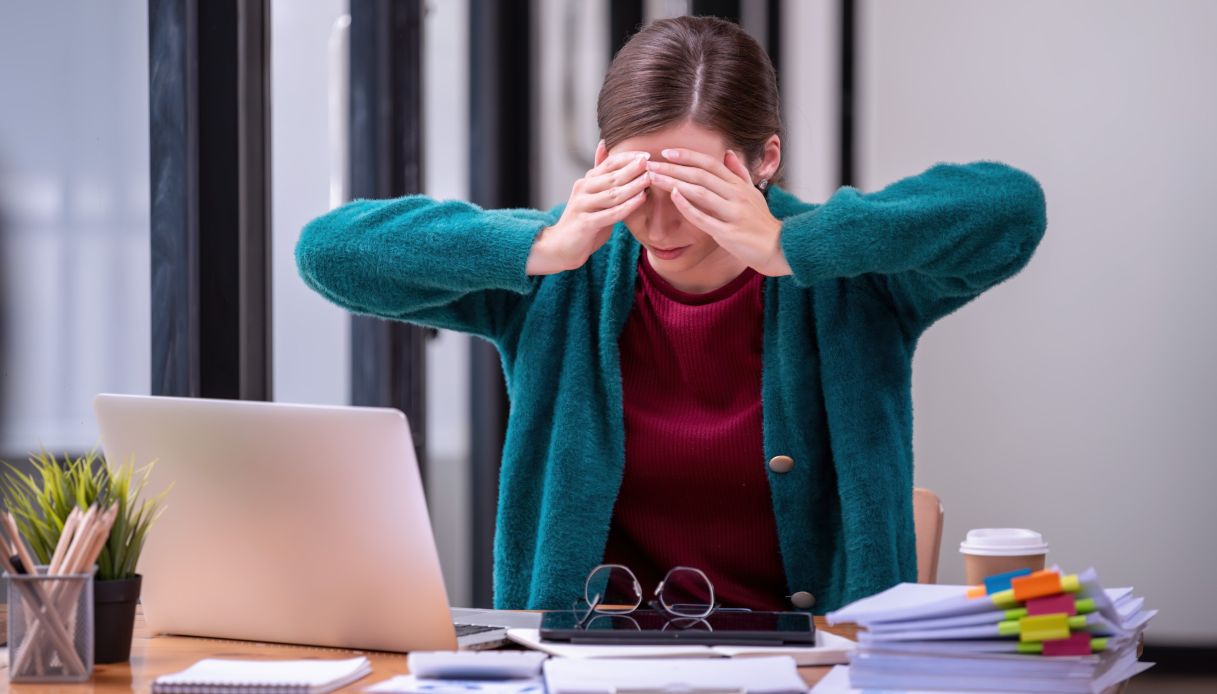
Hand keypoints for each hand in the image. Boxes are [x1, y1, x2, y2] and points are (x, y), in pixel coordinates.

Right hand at [526, 146, 651, 274]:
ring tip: (649, 178)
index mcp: (586, 181)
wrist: (561, 246)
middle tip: (649, 161)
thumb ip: (599, 173)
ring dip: (633, 186)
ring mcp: (582, 206)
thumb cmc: (582, 220)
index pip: (608, 164)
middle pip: (611, 176)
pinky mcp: (585, 223)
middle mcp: (583, 190)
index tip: (646, 155)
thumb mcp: (591, 193)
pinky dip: (627, 206)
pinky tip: (640, 199)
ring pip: (612, 194)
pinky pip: (610, 213)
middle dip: (632, 168)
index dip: (627, 158)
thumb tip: (603, 144)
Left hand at [645, 148, 791, 276]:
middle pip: (700, 175)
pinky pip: (704, 217)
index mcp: (739, 185)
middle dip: (672, 168)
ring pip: (699, 192)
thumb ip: (739, 173)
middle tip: (650, 165)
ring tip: (654, 178)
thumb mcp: (753, 193)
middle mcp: (736, 195)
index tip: (666, 152)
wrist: (779, 248)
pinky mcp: (728, 232)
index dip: (687, 156)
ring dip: (674, 182)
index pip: (710, 164)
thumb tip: (728, 153)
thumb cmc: (762, 223)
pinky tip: (674, 196)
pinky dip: (688, 206)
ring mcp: (733, 213)